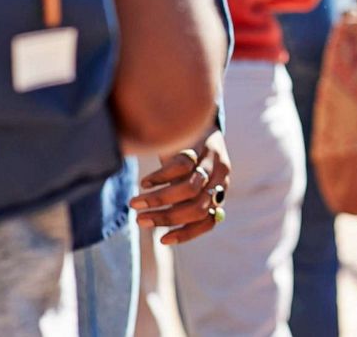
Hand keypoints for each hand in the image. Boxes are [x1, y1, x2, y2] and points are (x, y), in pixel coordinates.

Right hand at [132, 129, 231, 245]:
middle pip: (196, 208)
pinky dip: (160, 177)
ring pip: (188, 189)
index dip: (186, 234)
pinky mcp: (201, 144)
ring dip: (159, 200)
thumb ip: (182, 199)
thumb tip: (154, 222)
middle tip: (140, 219)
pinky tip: (145, 182)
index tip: (162, 240)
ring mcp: (213, 160)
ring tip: (136, 202)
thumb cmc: (190, 156)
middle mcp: (220, 178)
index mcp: (219, 192)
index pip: (208, 222)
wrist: (198, 116)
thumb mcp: (189, 179)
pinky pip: (181, 166)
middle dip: (165, 218)